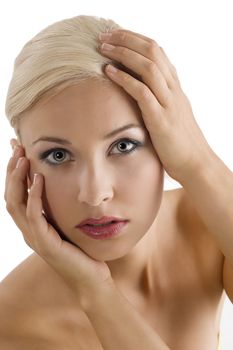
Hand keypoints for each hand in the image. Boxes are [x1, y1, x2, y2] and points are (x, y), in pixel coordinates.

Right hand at [4, 141, 113, 306]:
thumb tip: (59, 186)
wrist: (91, 279)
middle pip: (10, 195)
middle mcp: (28, 230)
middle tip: (16, 147)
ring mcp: (34, 238)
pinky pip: (34, 217)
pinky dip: (34, 197)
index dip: (13, 171)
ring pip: (16, 204)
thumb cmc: (81, 250)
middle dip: (11, 170)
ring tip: (22, 158)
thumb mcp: (67, 223)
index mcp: (32, 224)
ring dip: (17, 179)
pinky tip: (39, 179)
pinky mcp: (45, 244)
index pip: (16, 193)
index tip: (17, 148)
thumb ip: (58, 207)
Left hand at [99, 29, 213, 182]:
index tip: (115, 35)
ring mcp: (169, 103)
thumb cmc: (180, 142)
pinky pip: (142, 92)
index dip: (135, 39)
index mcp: (175, 87)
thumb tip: (140, 91)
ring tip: (103, 48)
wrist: (196, 164)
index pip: (157, 52)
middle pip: (152, 51)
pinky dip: (124, 79)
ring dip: (123, 53)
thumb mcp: (171, 114)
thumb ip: (160, 99)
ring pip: (148, 66)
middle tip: (105, 35)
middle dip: (127, 39)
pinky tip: (108, 71)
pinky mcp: (161, 119)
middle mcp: (173, 90)